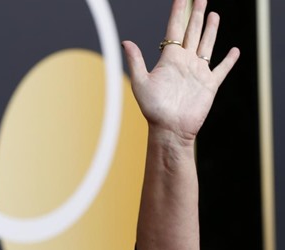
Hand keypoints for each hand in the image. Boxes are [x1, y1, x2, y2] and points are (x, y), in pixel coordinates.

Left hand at [122, 0, 239, 146]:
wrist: (169, 129)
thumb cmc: (153, 109)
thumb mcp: (141, 82)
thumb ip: (136, 61)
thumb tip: (125, 42)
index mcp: (169, 59)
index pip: (174, 29)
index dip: (179, 12)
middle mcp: (184, 62)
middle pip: (192, 32)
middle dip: (196, 14)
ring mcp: (198, 72)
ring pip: (206, 45)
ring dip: (210, 30)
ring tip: (213, 14)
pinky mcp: (209, 84)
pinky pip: (221, 69)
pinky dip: (228, 60)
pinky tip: (234, 50)